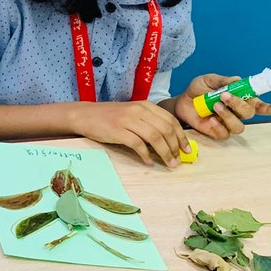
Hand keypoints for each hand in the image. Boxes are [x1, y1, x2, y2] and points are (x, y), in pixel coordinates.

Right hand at [68, 101, 188, 167]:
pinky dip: (146, 155)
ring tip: (169, 164)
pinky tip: (149, 162)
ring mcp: (128, 120)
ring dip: (165, 153)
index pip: (170, 120)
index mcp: (145, 105)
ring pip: (155, 137)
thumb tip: (169, 141)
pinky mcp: (118, 131)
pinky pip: (138, 145)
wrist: (84, 115)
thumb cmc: (109, 117)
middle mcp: (138, 111)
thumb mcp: (132, 113)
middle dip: (175, 147)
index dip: (181, 136)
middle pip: (165, 129)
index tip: (186, 149)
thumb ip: (149, 122)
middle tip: (178, 161)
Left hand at [172, 73, 270, 139]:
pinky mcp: (217, 132)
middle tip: (224, 95)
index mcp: (240, 99)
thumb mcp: (208, 80)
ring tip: (215, 106)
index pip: (258, 104)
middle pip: (249, 113)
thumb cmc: (198, 90)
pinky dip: (218, 127)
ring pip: (239, 126)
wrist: (181, 102)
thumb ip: (222, 80)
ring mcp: (228, 123)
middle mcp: (237, 112)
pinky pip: (224, 134)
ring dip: (229, 116)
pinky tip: (210, 119)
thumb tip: (237, 80)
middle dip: (239, 104)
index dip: (269, 108)